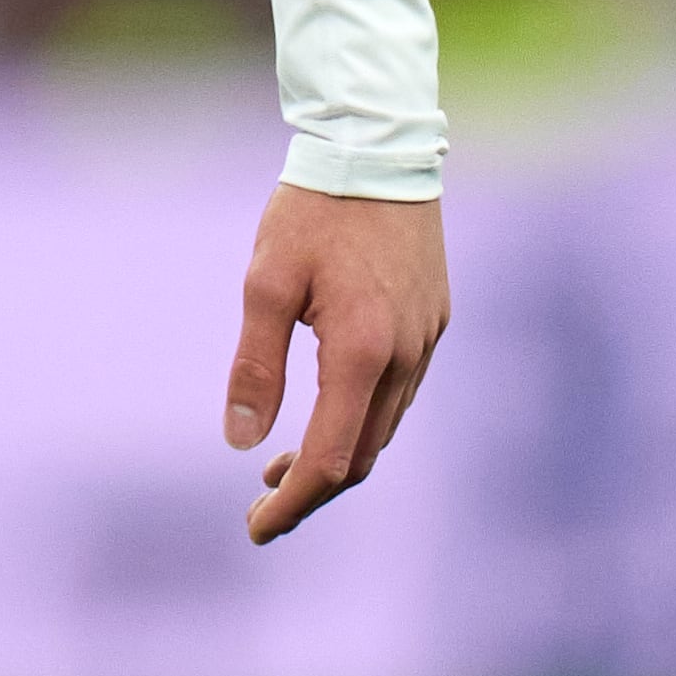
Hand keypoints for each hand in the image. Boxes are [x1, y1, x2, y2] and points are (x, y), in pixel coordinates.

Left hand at [224, 183, 446, 541]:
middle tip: (263, 506)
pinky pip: (400, 394)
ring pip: (384, 429)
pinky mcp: (435, 321)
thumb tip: (240, 441)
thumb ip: (255, 363)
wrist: (378, 147)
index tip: (255, 528)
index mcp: (361, 353)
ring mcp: (427, 341)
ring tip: (283, 465)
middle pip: (361, 456)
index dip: (291, 504)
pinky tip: (329, 410)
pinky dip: (362, 421)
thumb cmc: (314, 209)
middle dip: (312, 490)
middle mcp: (405, 357)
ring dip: (337, 457)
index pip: (328, 459)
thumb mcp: (266, 280)